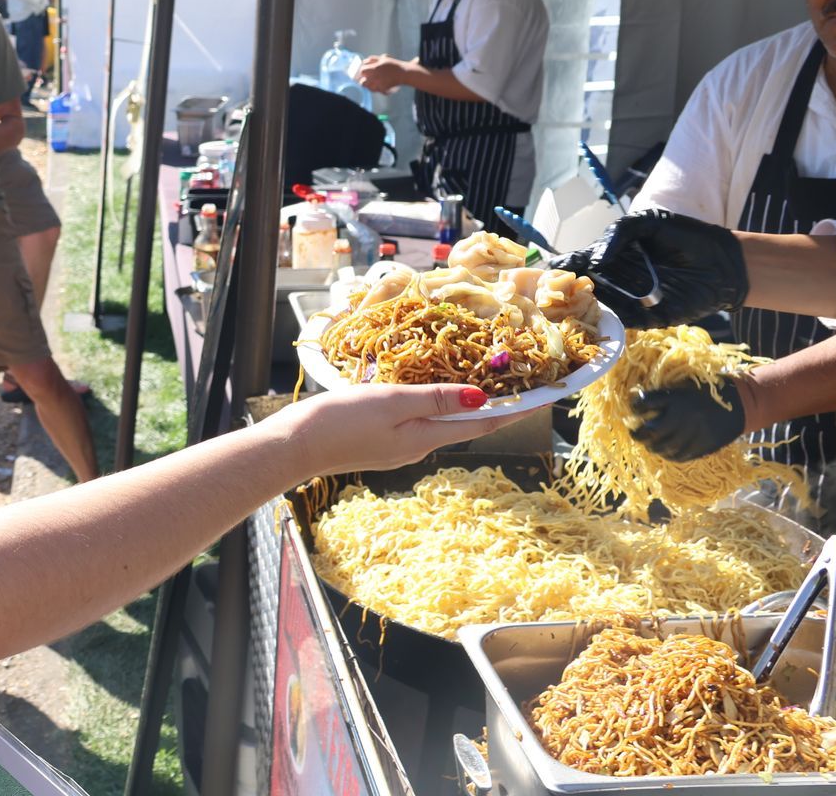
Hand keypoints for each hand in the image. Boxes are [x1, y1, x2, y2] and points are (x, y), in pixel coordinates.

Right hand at [277, 383, 538, 478]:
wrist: (296, 446)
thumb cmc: (342, 421)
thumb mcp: (393, 402)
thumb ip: (436, 399)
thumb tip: (484, 399)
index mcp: (425, 438)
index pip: (479, 425)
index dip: (511, 411)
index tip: (539, 397)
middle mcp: (416, 448)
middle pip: (461, 426)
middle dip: (486, 408)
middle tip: (508, 384)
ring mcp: (395, 450)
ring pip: (436, 425)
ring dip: (456, 408)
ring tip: (470, 385)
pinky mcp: (376, 446)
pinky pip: (412, 426)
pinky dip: (427, 411)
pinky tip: (419, 396)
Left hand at [353, 55, 404, 92]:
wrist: (404, 73)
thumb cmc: (394, 65)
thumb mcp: (383, 58)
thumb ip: (372, 59)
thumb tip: (364, 62)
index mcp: (374, 68)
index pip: (362, 71)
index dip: (362, 72)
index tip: (363, 72)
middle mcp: (375, 77)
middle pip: (362, 83)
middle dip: (363, 81)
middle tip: (366, 79)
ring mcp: (379, 84)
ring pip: (369, 88)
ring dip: (369, 85)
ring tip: (373, 82)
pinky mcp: (383, 89)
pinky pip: (376, 91)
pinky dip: (377, 89)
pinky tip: (379, 85)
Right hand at [548, 210, 747, 329]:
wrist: (725, 262)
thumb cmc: (687, 236)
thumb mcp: (648, 222)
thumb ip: (618, 234)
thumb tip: (595, 260)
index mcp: (612, 255)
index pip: (580, 261)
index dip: (564, 265)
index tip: (551, 269)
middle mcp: (617, 279)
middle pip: (584, 286)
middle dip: (567, 288)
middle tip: (551, 291)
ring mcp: (630, 299)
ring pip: (598, 305)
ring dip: (583, 305)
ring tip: (566, 304)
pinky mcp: (646, 318)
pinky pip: (622, 320)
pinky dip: (608, 318)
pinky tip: (596, 313)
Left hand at [629, 381, 747, 460]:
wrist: (740, 403)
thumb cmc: (706, 392)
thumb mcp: (684, 385)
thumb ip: (664, 394)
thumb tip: (638, 401)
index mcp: (677, 397)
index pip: (646, 403)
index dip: (635, 406)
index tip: (633, 409)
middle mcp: (684, 416)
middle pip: (652, 431)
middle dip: (638, 434)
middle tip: (634, 433)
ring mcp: (694, 433)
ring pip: (664, 447)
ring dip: (652, 447)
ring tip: (649, 444)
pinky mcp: (704, 446)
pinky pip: (680, 456)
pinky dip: (669, 455)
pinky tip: (665, 451)